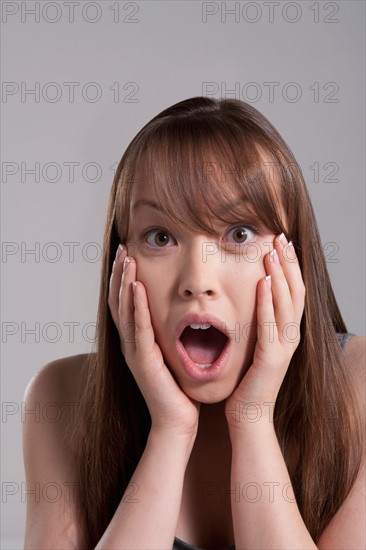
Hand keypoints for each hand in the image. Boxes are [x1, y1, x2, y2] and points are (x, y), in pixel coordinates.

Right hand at [108, 246, 199, 439]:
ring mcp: (134, 352)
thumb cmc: (178, 389)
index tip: (127, 254)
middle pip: (118, 301)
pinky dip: (137, 306)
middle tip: (122, 249)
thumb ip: (169, 334)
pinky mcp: (143, 361)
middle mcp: (130, 344)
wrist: (177, 422)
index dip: (122, 278)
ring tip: (126, 259)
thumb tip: (180, 314)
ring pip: (124, 310)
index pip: (124, 303)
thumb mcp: (172, 354)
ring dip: (124, 283)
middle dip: (119, 274)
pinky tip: (137, 286)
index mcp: (136, 341)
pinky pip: (138, 328)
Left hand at [225, 234, 305, 428]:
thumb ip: (260, 323)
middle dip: (288, 263)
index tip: (282, 242)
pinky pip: (270, 325)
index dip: (290, 266)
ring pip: (286, 304)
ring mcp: (283, 348)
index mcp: (288, 332)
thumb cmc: (249, 381)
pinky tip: (262, 283)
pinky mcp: (271, 359)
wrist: (249, 416)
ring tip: (272, 252)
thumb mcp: (257, 346)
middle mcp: (291, 337)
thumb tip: (254, 296)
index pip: (294, 291)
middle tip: (281, 237)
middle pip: (295, 292)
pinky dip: (267, 302)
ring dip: (279, 276)